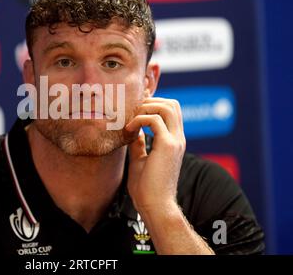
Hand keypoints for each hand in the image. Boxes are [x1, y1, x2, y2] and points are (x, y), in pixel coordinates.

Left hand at [124, 97, 185, 211]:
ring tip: (130, 119)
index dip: (153, 104)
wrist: (154, 206)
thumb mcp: (140, 160)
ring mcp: (175, 141)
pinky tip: (129, 130)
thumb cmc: (146, 188)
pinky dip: (140, 119)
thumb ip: (139, 144)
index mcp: (173, 141)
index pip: (171, 111)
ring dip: (146, 107)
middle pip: (172, 104)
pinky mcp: (167, 146)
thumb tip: (133, 132)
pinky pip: (155, 120)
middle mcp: (178, 138)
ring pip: (167, 107)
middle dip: (151, 101)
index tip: (133, 110)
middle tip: (132, 112)